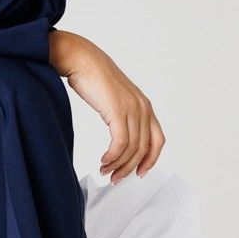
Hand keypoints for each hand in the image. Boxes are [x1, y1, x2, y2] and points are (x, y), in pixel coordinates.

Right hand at [48, 31, 164, 183]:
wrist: (81, 58)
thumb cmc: (92, 76)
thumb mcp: (114, 98)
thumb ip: (121, 114)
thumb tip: (118, 135)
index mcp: (144, 106)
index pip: (158, 140)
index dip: (150, 160)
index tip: (139, 173)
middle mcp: (142, 108)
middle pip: (144, 149)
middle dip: (130, 168)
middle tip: (115, 178)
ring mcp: (132, 109)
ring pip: (132, 149)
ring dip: (118, 165)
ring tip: (105, 171)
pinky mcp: (118, 111)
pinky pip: (120, 143)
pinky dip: (112, 157)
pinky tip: (104, 161)